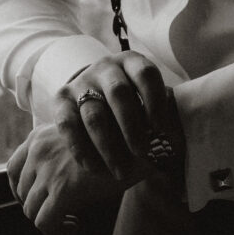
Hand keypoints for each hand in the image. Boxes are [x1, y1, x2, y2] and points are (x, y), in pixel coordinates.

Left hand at [6, 122, 131, 234]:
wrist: (141, 144)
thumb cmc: (116, 142)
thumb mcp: (78, 139)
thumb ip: (57, 153)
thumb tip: (46, 185)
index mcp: (40, 135)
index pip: (12, 168)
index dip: (22, 190)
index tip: (38, 201)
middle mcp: (39, 149)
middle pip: (22, 191)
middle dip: (38, 207)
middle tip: (60, 213)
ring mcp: (49, 169)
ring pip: (31, 209)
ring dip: (49, 220)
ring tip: (70, 221)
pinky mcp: (63, 190)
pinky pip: (44, 223)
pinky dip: (56, 232)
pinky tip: (74, 227)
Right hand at [53, 51, 184, 181]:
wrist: (94, 103)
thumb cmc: (133, 109)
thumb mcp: (148, 105)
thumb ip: (161, 118)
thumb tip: (172, 139)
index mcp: (132, 63)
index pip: (146, 74)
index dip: (155, 101)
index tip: (161, 129)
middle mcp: (106, 68)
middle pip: (119, 93)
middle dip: (132, 126)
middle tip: (142, 152)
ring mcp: (81, 82)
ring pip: (94, 114)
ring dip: (108, 146)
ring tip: (120, 171)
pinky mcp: (61, 99)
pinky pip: (68, 125)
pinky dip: (82, 150)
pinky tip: (94, 168)